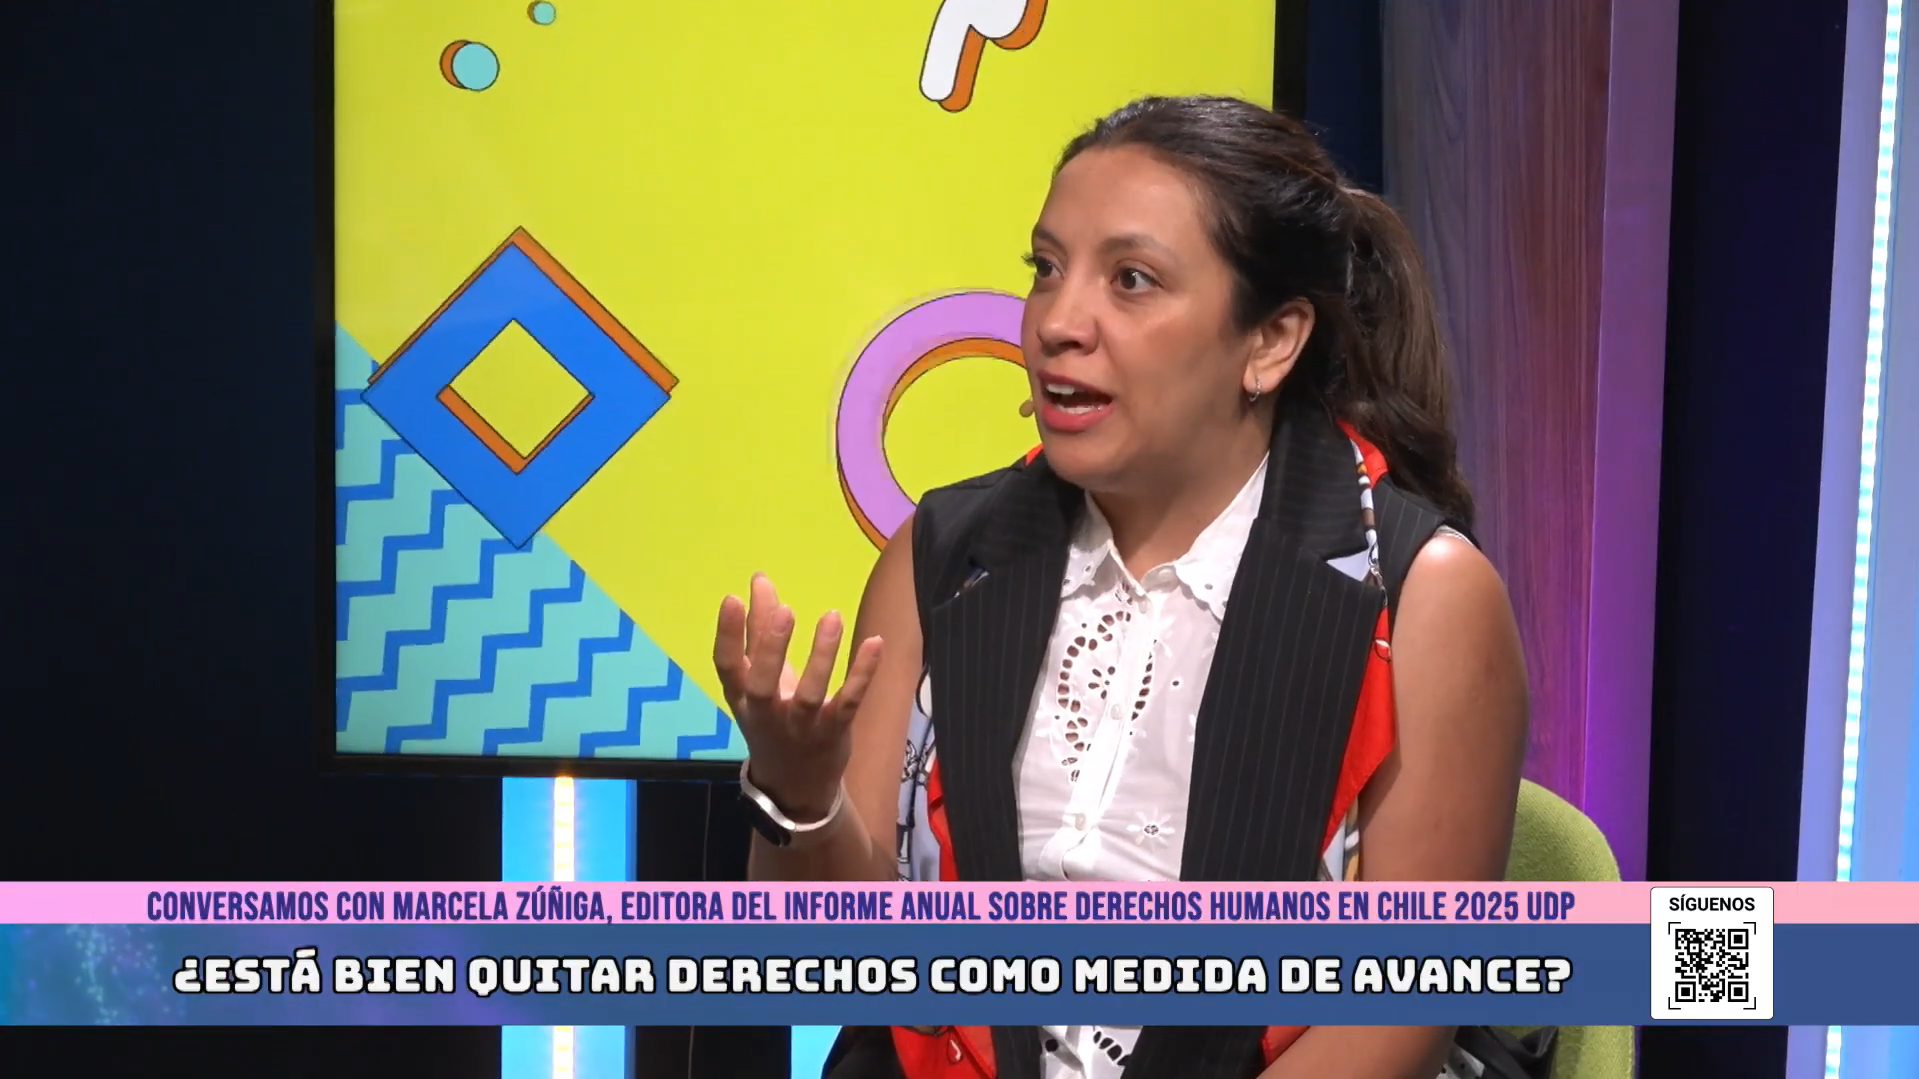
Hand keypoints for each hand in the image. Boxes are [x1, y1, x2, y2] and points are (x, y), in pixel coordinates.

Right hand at [713, 574, 883, 819]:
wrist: (795, 784)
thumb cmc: (773, 719)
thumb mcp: (758, 680)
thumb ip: (758, 630)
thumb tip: (759, 581)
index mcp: (741, 698)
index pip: (726, 666)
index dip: (727, 634)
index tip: (732, 598)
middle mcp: (766, 714)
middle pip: (762, 684)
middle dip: (770, 648)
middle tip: (784, 610)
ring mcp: (801, 726)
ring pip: (809, 694)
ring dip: (821, 656)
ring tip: (832, 617)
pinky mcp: (834, 731)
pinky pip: (848, 703)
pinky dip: (862, 674)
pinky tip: (875, 643)